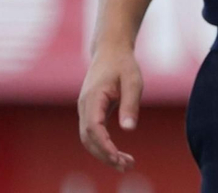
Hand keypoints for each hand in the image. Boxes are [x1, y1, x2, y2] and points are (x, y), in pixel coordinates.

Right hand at [77, 44, 142, 172]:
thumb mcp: (133, 81)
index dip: (104, 146)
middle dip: (105, 155)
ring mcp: (85, 109)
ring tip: (126, 164)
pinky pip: (92, 134)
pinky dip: (103, 147)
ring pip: (88, 139)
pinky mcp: (90, 112)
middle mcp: (84, 105)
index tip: (118, 158)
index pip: (94, 128)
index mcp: (93, 97)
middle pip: (88, 138)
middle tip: (127, 166)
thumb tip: (129, 129)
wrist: (110, 50)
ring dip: (104, 154)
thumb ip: (130, 104)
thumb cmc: (123, 64)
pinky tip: (118, 154)